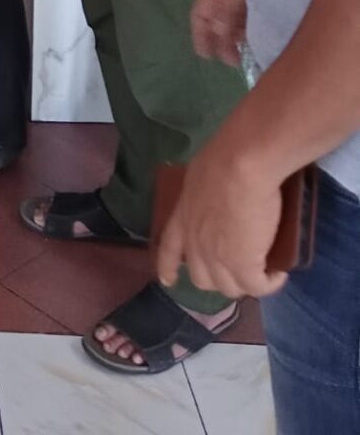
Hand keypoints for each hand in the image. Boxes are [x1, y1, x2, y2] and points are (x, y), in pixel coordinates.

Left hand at [156, 131, 287, 300]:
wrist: (242, 164)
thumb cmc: (223, 159)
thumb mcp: (201, 176)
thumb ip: (204, 194)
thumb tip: (217, 195)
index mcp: (183, 218)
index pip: (169, 249)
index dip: (168, 267)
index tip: (168, 281)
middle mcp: (195, 242)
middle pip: (202, 278)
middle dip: (220, 279)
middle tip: (239, 268)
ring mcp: (217, 258)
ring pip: (229, 288)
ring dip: (245, 283)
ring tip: (263, 271)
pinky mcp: (243, 266)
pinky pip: (257, 287)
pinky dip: (269, 284)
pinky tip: (279, 274)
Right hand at [191, 0, 246, 66]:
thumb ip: (224, 12)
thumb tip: (218, 33)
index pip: (199, 15)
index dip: (199, 35)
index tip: (206, 56)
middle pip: (216, 20)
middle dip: (220, 41)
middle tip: (232, 61)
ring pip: (233, 20)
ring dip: (236, 37)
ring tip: (246, 52)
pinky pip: (250, 16)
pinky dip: (250, 29)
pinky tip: (260, 38)